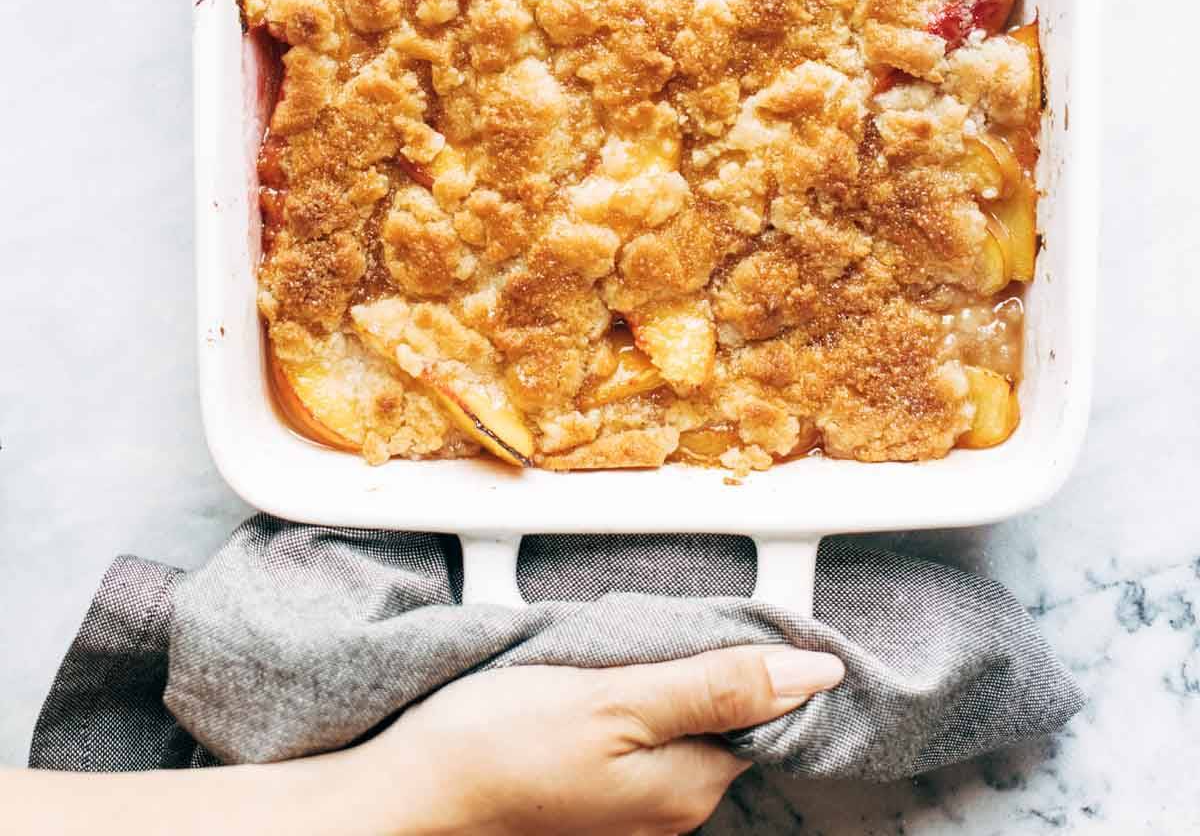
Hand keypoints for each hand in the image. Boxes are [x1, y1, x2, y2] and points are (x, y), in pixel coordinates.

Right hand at [333, 643, 844, 834]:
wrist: (411, 785)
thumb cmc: (501, 744)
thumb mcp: (618, 699)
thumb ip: (718, 685)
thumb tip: (817, 674)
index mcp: (689, 787)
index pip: (765, 709)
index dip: (756, 650)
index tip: (728, 607)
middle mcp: (671, 807)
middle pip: (724, 710)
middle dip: (702, 656)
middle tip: (643, 628)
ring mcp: (631, 803)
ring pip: (681, 715)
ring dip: (661, 669)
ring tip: (608, 647)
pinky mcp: (595, 788)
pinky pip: (641, 728)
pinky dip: (628, 690)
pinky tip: (590, 672)